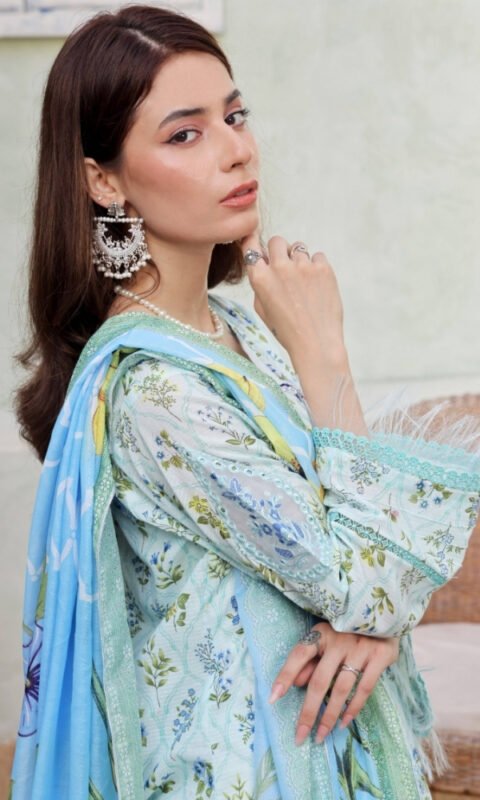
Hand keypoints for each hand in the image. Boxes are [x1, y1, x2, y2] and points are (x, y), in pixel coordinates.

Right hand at [240, 230, 345, 363]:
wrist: (316, 343)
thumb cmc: (286, 331)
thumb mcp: (262, 309)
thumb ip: (260, 283)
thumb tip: (263, 264)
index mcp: (260, 278)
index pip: (250, 246)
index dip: (253, 242)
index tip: (258, 244)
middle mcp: (279, 268)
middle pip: (276, 241)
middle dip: (279, 251)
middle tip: (286, 267)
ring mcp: (303, 266)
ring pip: (299, 248)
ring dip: (299, 261)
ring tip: (304, 283)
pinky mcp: (323, 268)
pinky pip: (317, 256)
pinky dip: (316, 267)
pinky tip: (316, 286)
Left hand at [268, 621, 399, 745]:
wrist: (385, 614)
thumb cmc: (349, 631)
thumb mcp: (327, 639)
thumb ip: (312, 660)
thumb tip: (297, 684)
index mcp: (322, 633)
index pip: (299, 654)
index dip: (285, 676)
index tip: (272, 698)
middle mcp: (339, 640)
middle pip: (319, 681)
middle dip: (308, 711)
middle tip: (300, 735)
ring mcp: (360, 648)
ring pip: (340, 689)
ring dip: (329, 715)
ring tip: (320, 735)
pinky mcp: (380, 655)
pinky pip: (364, 688)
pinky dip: (353, 708)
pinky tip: (344, 722)